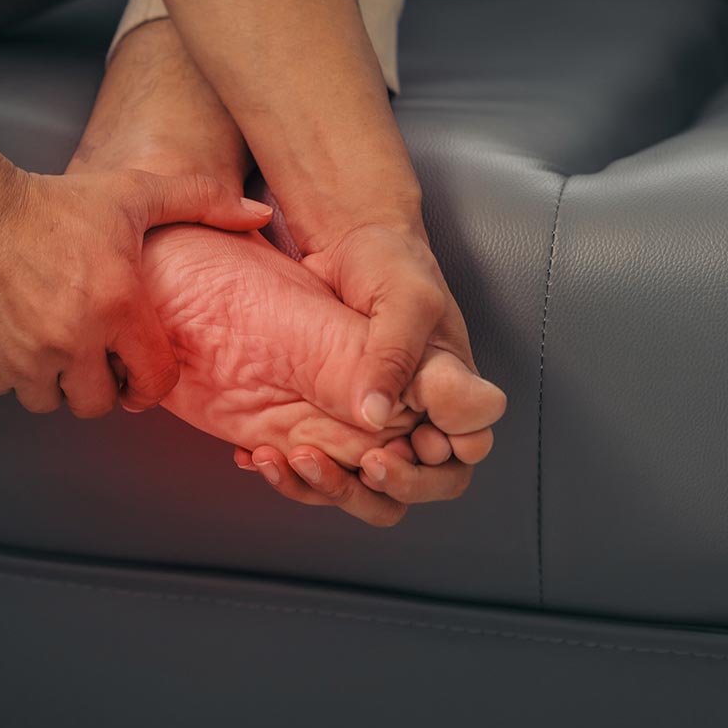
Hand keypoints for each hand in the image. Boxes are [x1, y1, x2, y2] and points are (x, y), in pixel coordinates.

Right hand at [0, 164, 271, 417]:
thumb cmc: (53, 202)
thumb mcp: (134, 194)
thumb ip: (201, 201)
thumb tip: (261, 214)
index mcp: (117, 308)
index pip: (153, 382)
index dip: (147, 380)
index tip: (133, 366)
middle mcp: (70, 342)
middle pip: (96, 404)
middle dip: (95, 383)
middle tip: (84, 346)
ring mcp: (20, 360)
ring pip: (47, 402)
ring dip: (49, 379)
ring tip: (45, 335)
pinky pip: (1, 390)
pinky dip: (4, 369)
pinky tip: (7, 330)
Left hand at [139, 223, 493, 526]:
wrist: (341, 240)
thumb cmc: (390, 261)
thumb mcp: (405, 299)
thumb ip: (396, 355)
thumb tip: (375, 417)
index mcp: (450, 386)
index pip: (468, 447)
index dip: (441, 464)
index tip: (405, 446)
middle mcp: (417, 412)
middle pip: (424, 482)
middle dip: (391, 486)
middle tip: (361, 464)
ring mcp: (372, 420)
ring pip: (368, 486)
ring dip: (332, 487)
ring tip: (291, 459)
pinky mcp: (327, 419)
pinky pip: (318, 465)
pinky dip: (290, 471)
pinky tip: (259, 455)